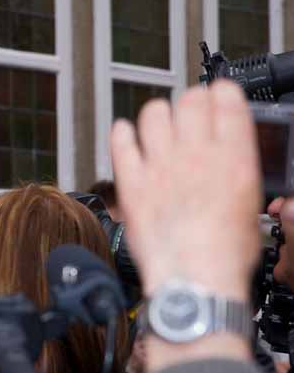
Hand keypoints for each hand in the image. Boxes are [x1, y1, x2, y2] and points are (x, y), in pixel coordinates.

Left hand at [110, 82, 261, 300]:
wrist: (193, 279)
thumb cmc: (224, 254)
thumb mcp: (251, 206)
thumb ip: (237, 173)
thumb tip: (229, 163)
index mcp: (233, 157)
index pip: (226, 100)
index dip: (221, 93)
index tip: (217, 96)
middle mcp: (195, 154)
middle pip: (189, 101)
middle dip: (190, 102)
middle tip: (188, 113)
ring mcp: (160, 166)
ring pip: (153, 114)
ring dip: (156, 114)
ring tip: (157, 124)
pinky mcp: (131, 182)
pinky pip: (121, 142)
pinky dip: (122, 134)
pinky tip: (124, 134)